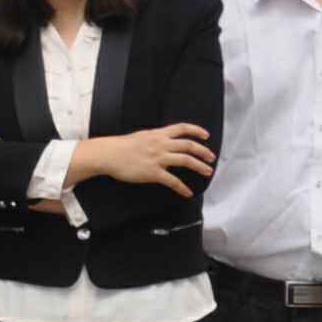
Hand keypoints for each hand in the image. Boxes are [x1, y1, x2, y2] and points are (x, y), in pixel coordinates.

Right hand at [75, 122, 214, 192]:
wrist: (109, 154)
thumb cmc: (121, 146)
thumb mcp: (141, 136)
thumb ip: (155, 138)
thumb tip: (164, 141)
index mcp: (158, 134)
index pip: (182, 128)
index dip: (196, 131)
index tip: (206, 135)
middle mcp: (161, 144)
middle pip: (188, 145)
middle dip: (203, 151)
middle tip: (211, 157)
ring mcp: (158, 158)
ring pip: (185, 160)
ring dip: (199, 166)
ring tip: (207, 172)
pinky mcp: (153, 173)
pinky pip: (172, 181)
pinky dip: (182, 188)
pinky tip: (187, 192)